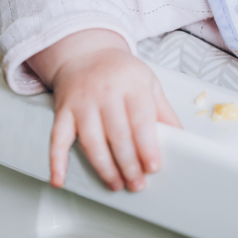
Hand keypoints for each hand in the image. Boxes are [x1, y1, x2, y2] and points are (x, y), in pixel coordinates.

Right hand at [28, 30, 181, 191]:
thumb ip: (162, 109)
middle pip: (117, 134)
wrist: (85, 52)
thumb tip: (180, 136)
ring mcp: (82, 102)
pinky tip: (60, 180)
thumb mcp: (147, 81)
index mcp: (131, 84)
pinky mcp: (63, 111)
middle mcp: (105, 92)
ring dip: (104, 168)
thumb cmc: (120, 71)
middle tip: (137, 184)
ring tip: (116, 185)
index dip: (147, 146)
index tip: (152, 167)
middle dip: (128, 164)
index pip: (140, 119)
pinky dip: (57, 162)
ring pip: (91, 141)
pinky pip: (57, 138)